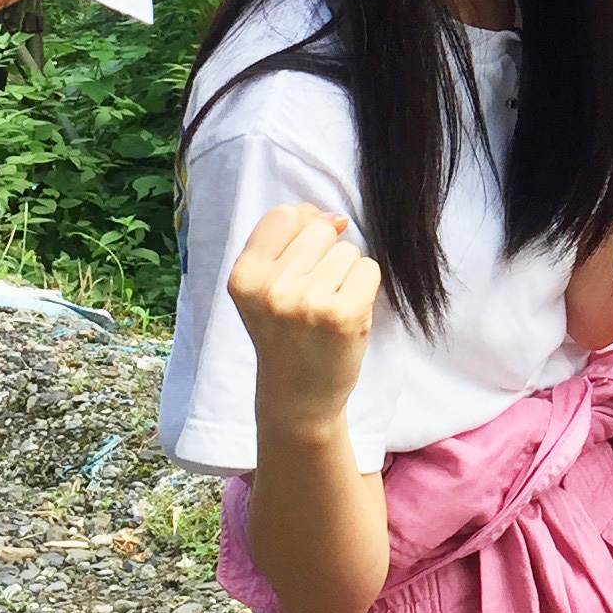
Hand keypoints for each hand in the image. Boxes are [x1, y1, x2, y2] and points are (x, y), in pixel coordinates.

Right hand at [228, 204, 381, 439]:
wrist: (298, 396)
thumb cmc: (285, 336)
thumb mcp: (265, 289)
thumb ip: (288, 243)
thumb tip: (335, 217)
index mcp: (244, 277)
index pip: (283, 216)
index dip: (303, 227)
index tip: (305, 258)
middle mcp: (271, 288)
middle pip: (319, 230)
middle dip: (326, 255)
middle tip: (313, 295)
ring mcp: (307, 302)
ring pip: (347, 250)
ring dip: (346, 274)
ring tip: (327, 308)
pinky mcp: (343, 315)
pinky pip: (369, 269)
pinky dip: (365, 288)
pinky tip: (346, 315)